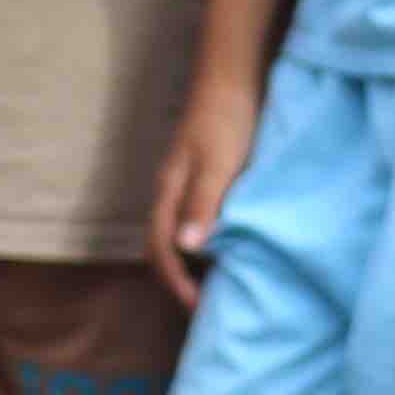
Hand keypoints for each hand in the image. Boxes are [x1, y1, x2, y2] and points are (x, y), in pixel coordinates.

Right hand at [152, 72, 261, 307]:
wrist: (234, 82)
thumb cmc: (227, 122)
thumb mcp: (218, 164)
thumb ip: (203, 204)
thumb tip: (188, 249)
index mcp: (169, 191)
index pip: (160, 248)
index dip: (176, 282)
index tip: (202, 310)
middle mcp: (172, 194)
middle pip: (164, 248)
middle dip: (180, 283)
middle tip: (211, 312)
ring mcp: (187, 188)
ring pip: (181, 239)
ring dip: (194, 269)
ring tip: (223, 292)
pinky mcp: (206, 184)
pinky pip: (198, 227)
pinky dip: (210, 250)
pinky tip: (234, 257)